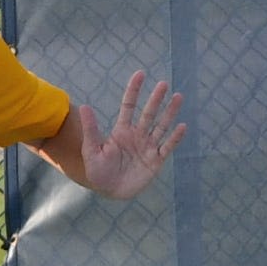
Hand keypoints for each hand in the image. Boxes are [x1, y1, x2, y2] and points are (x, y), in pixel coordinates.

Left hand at [76, 71, 185, 199]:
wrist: (110, 191)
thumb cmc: (98, 171)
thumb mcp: (91, 150)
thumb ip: (91, 129)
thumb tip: (85, 106)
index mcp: (122, 131)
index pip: (129, 106)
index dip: (134, 91)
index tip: (140, 74)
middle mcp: (137, 135)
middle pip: (148, 113)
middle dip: (155, 99)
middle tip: (163, 83)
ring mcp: (148, 147)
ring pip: (161, 126)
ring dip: (170, 112)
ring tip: (178, 97)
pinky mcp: (156, 160)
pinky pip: (167, 146)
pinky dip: (175, 137)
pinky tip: (182, 126)